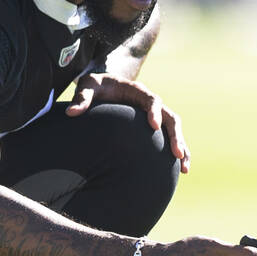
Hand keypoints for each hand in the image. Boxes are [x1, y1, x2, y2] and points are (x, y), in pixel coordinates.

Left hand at [66, 73, 190, 172]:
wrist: (104, 85)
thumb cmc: (96, 86)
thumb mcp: (88, 86)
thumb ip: (81, 98)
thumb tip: (72, 113)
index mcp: (138, 91)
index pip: (152, 100)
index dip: (154, 111)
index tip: (153, 125)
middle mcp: (151, 103)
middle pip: (170, 117)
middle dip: (175, 135)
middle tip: (176, 153)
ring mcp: (155, 114)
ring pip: (174, 130)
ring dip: (182, 147)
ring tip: (185, 168)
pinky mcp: (153, 126)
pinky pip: (169, 138)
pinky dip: (177, 152)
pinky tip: (180, 170)